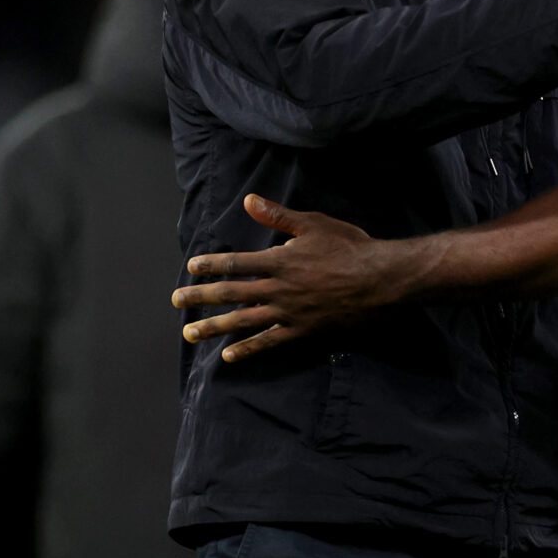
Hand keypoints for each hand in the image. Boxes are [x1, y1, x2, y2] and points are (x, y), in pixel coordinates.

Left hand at [172, 195, 403, 359]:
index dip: (211, 265)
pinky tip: (229, 356)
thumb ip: (279, 216)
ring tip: (190, 333)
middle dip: (201, 297)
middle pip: (232, 293)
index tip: (192, 268)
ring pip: (243, 321)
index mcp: (279, 260)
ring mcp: (288, 312)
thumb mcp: (315, 224)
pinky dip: (248, 349)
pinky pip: (269, 342)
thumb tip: (249, 201)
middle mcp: (278, 288)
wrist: (380, 279)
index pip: (236, 263)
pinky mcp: (302, 330)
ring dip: (214, 327)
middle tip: (177, 300)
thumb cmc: (350, 247)